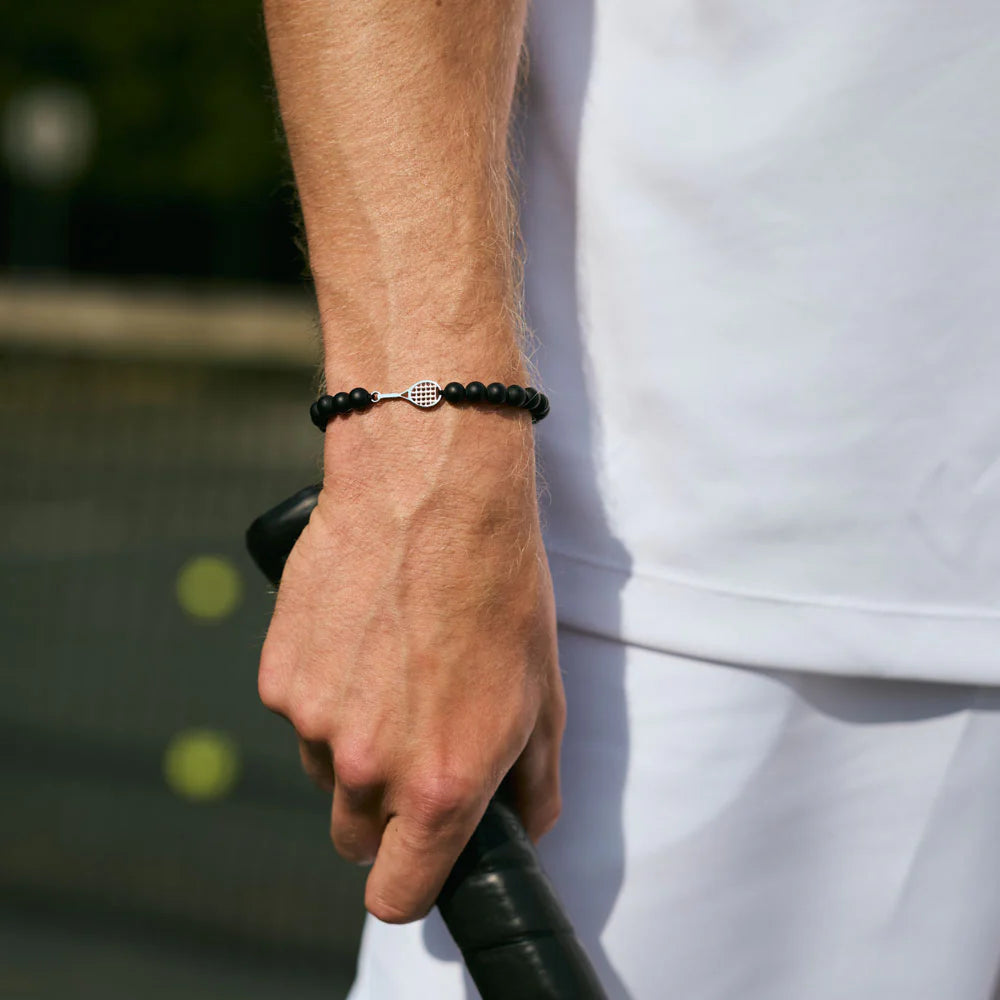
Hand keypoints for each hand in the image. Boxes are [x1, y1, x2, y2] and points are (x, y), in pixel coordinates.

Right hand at [257, 401, 564, 923]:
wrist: (433, 494)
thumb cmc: (499, 588)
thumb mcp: (543, 694)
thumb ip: (534, 783)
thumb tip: (526, 828)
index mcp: (440, 785)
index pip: (397, 896)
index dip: (408, 883)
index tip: (416, 859)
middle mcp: (367, 767)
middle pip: (355, 836)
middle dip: (384, 807)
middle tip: (416, 736)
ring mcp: (313, 722)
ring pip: (324, 772)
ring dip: (351, 744)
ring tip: (392, 669)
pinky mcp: (278, 676)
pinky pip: (298, 712)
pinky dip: (324, 691)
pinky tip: (360, 636)